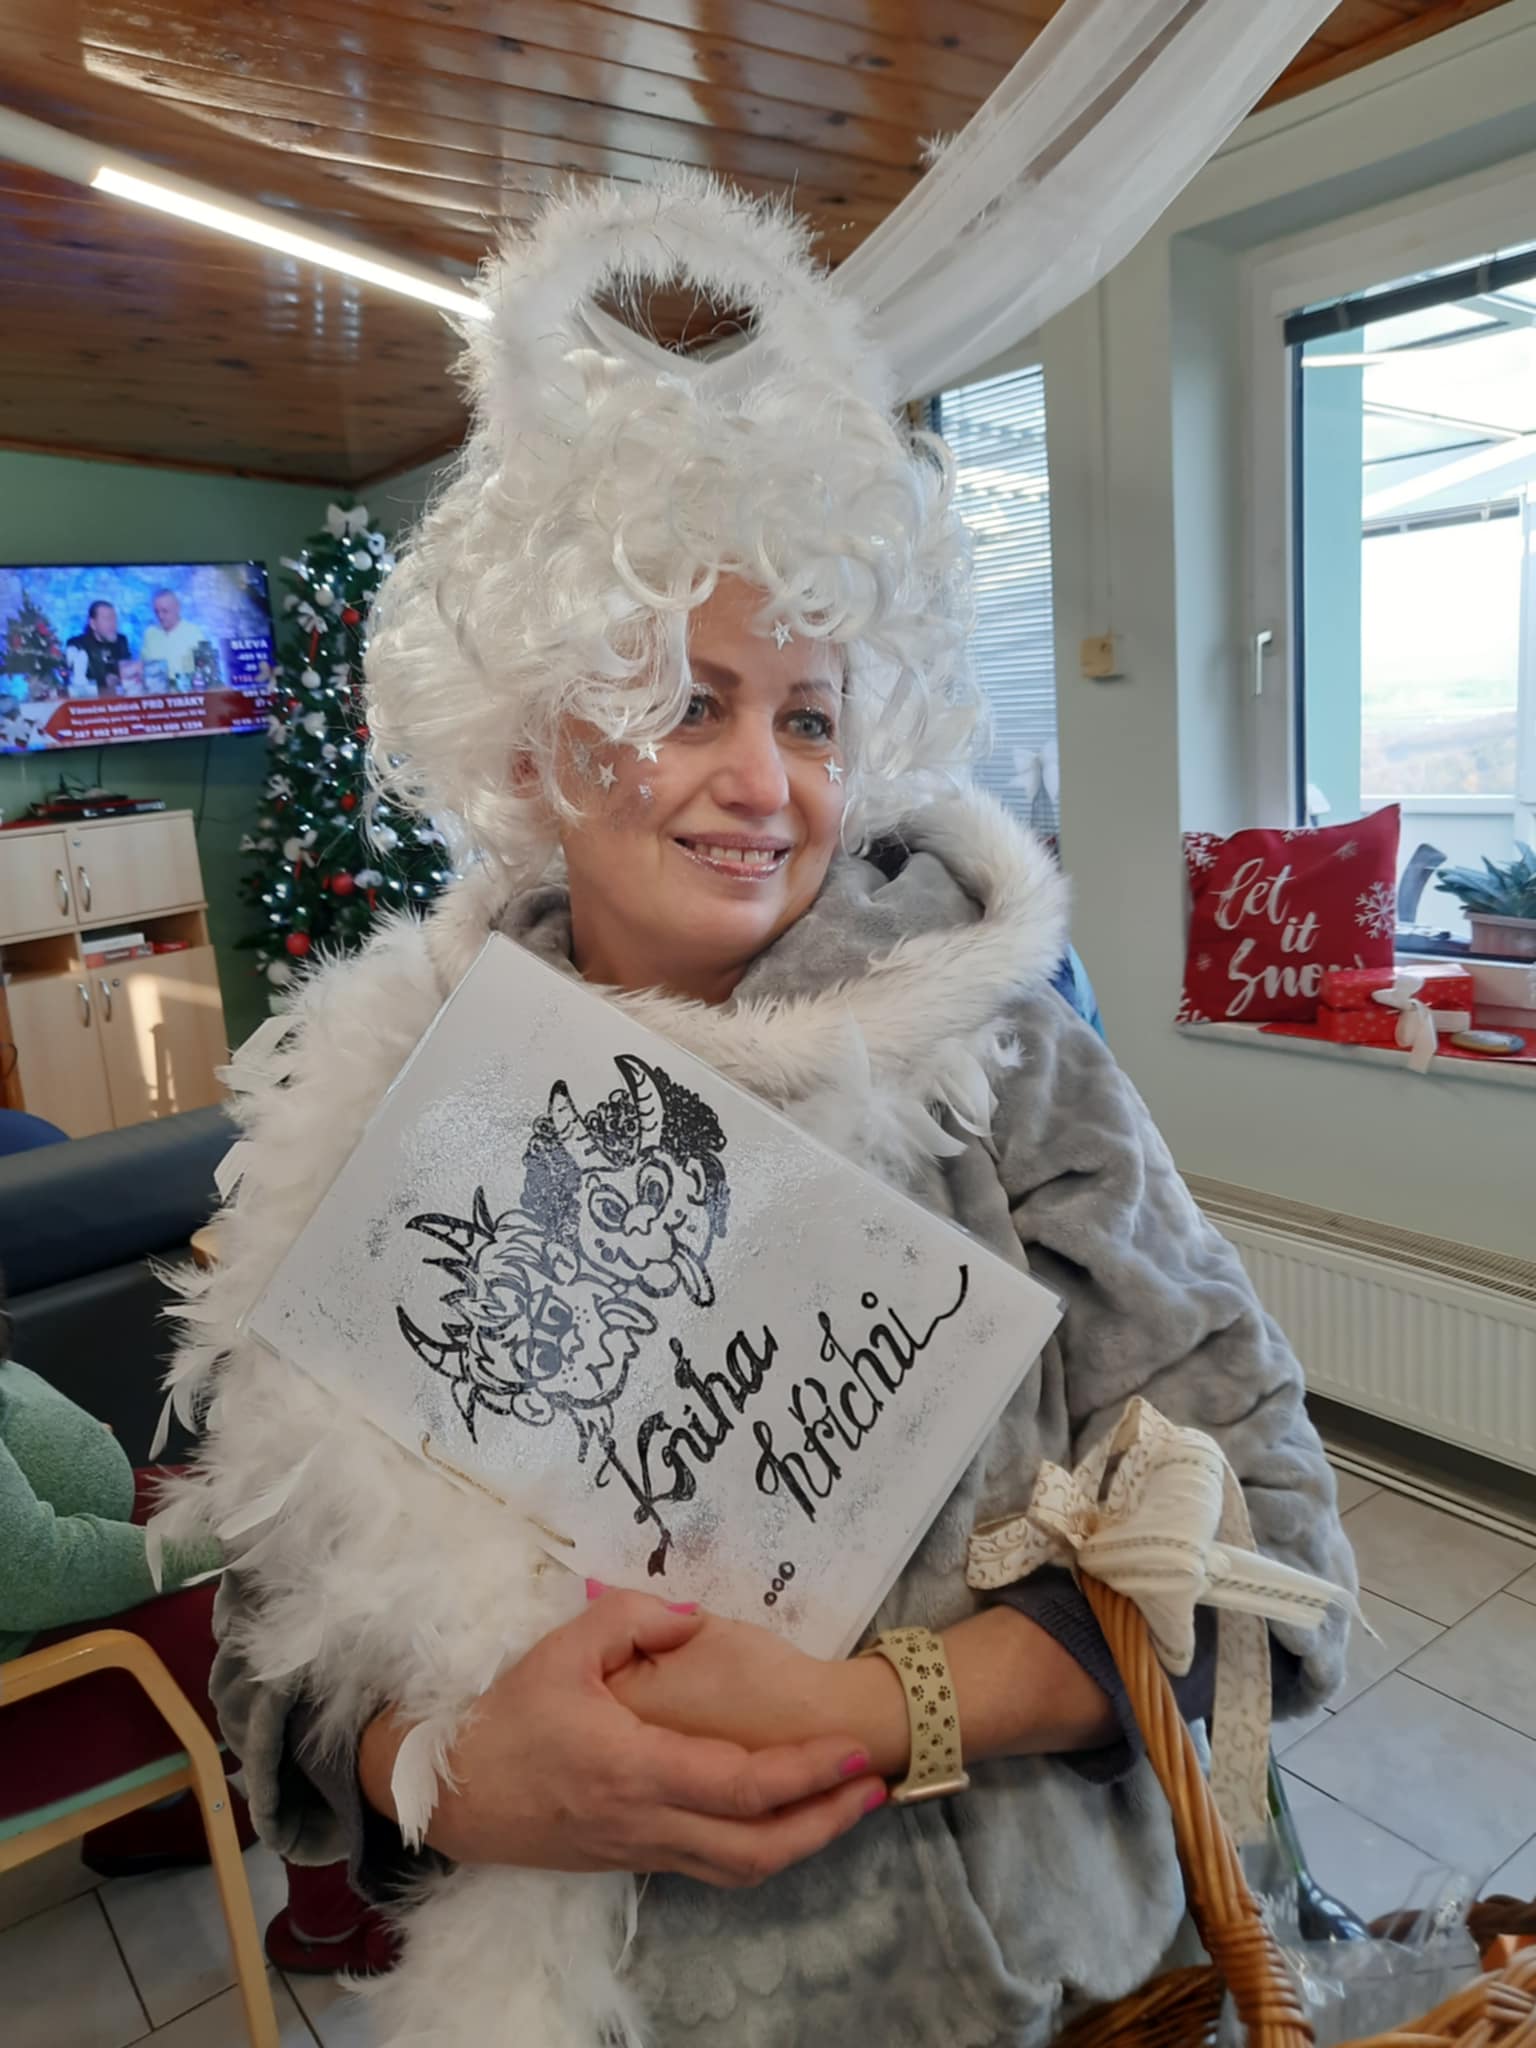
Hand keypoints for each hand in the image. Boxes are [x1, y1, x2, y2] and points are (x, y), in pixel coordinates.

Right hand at [359, 1591, 885, 1888]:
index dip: (806, 1773)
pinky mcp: (633, 1859)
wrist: (450, 1797)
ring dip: (802, 1843)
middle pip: (759, 1845)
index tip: (854, 1752)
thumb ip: (633, 1619)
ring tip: (845, 1806)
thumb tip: (694, 1616)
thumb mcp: (561, 1649)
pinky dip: (761, 1849)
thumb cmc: (505, 1719)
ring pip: (741, 1868)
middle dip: (827, 1820)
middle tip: (876, 1787)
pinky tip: (783, 1820)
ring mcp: (642, 1849)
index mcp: (636, 1768)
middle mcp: (648, 1822)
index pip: (742, 1784)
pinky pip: (714, 1867)